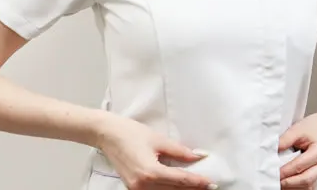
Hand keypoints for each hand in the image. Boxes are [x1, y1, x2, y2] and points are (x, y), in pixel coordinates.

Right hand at [96, 114, 216, 189]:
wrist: (106, 134)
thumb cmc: (129, 133)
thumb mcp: (158, 139)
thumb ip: (179, 151)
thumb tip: (197, 156)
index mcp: (150, 172)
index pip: (180, 180)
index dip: (197, 182)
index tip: (210, 183)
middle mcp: (143, 185)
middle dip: (192, 189)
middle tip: (208, 187)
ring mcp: (136, 189)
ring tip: (196, 186)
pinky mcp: (133, 189)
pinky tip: (178, 185)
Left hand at [278, 115, 316, 188]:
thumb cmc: (309, 130)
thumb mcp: (297, 129)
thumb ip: (285, 140)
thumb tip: (273, 151)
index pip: (301, 165)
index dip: (286, 170)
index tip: (274, 172)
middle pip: (306, 180)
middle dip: (289, 182)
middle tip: (274, 181)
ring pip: (308, 187)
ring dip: (292, 187)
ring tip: (279, 182)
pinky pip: (307, 187)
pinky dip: (296, 187)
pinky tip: (286, 183)